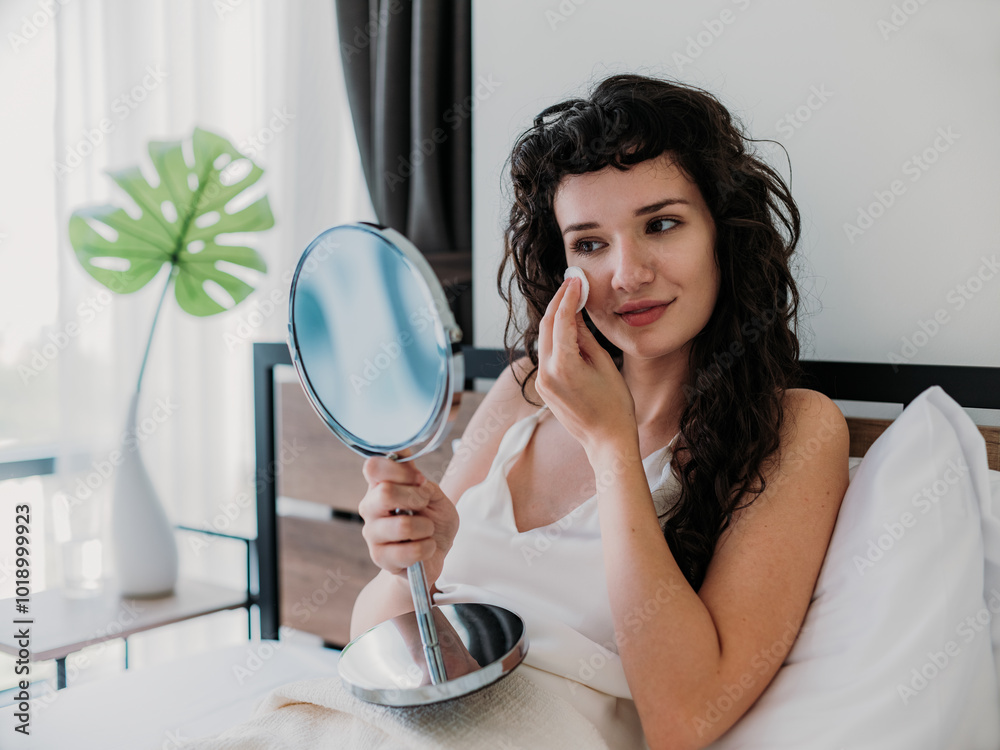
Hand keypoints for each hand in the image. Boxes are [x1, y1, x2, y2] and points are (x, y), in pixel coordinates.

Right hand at [358, 454, 458, 587]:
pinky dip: (428, 548)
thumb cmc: (432, 519)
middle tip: (425, 504)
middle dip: (416, 498)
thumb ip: (422, 484)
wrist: (435, 552)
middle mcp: (370, 507)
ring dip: (426, 527)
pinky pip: (411, 551)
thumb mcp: (434, 495)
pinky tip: (425, 548)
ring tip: (427, 530)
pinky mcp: (379, 557)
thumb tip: (416, 480)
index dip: (402, 470)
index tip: (420, 480)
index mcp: (379, 485)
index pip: (373, 467)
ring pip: (402, 525)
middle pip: (385, 493)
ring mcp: (372, 533)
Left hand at [535, 276, 637, 457]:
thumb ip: (586, 337)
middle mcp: (546, 373)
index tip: (575, 281)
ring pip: (544, 340)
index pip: (561, 320)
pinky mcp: (543, 387)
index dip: (568, 297)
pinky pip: (547, 356)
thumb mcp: (604, 364)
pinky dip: (555, 339)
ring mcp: (542, 382)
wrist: (606, 440)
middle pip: (546, 326)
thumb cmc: (614, 405)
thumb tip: (576, 315)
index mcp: (563, 365)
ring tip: (571, 302)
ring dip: (555, 320)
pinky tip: (568, 329)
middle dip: (557, 303)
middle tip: (571, 285)